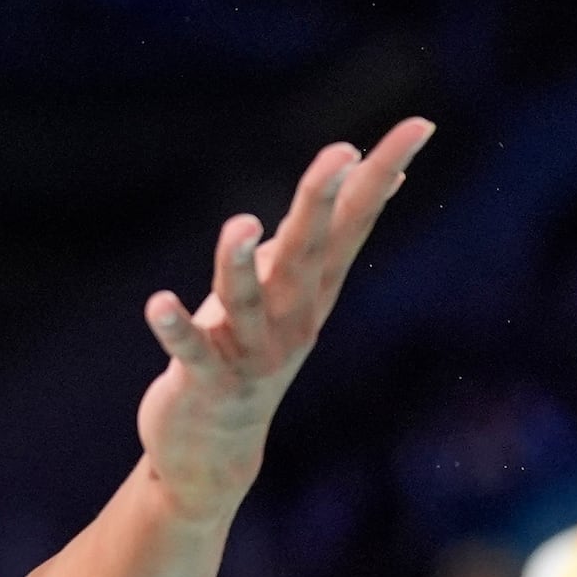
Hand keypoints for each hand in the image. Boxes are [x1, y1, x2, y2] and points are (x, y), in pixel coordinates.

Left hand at [137, 118, 434, 521]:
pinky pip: (190, 351)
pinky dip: (177, 327)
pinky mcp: (204, 380)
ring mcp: (249, 352)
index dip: (383, 173)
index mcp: (311, 290)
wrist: (217, 451)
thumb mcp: (293, 294)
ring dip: (240, 264)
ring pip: (246, 301)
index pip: (354, 222)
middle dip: (322, 201)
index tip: (418, 125)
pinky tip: (159, 302)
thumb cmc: (252, 354)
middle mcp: (290, 318)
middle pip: (308, 251)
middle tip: (342, 151)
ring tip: (240, 224)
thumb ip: (323, 239)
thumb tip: (366, 182)